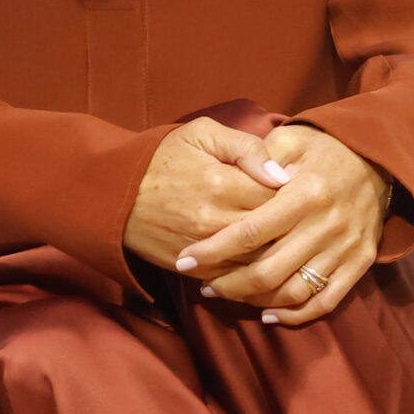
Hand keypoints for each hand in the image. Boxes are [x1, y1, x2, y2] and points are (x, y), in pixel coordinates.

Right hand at [123, 116, 290, 269]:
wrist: (115, 193)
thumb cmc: (164, 157)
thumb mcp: (202, 134)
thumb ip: (246, 147)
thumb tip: (282, 174)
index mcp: (221, 182)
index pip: (279, 196)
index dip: (293, 194)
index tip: (297, 189)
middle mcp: (215, 220)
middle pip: (273, 232)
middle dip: (289, 226)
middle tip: (298, 216)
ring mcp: (205, 249)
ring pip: (260, 260)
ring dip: (277, 253)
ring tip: (287, 239)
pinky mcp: (195, 269)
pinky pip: (237, 279)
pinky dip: (253, 272)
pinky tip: (262, 259)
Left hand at [173, 123, 389, 325]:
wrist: (380, 160)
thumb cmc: (324, 149)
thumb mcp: (291, 139)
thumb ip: (258, 156)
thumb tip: (233, 180)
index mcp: (305, 193)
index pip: (250, 231)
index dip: (213, 250)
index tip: (185, 260)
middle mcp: (326, 224)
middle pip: (268, 270)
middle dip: (228, 283)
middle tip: (202, 285)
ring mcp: (345, 247)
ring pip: (293, 291)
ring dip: (255, 301)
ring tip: (228, 295)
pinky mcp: (360, 263)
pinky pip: (326, 301)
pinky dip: (296, 315)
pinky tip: (269, 313)